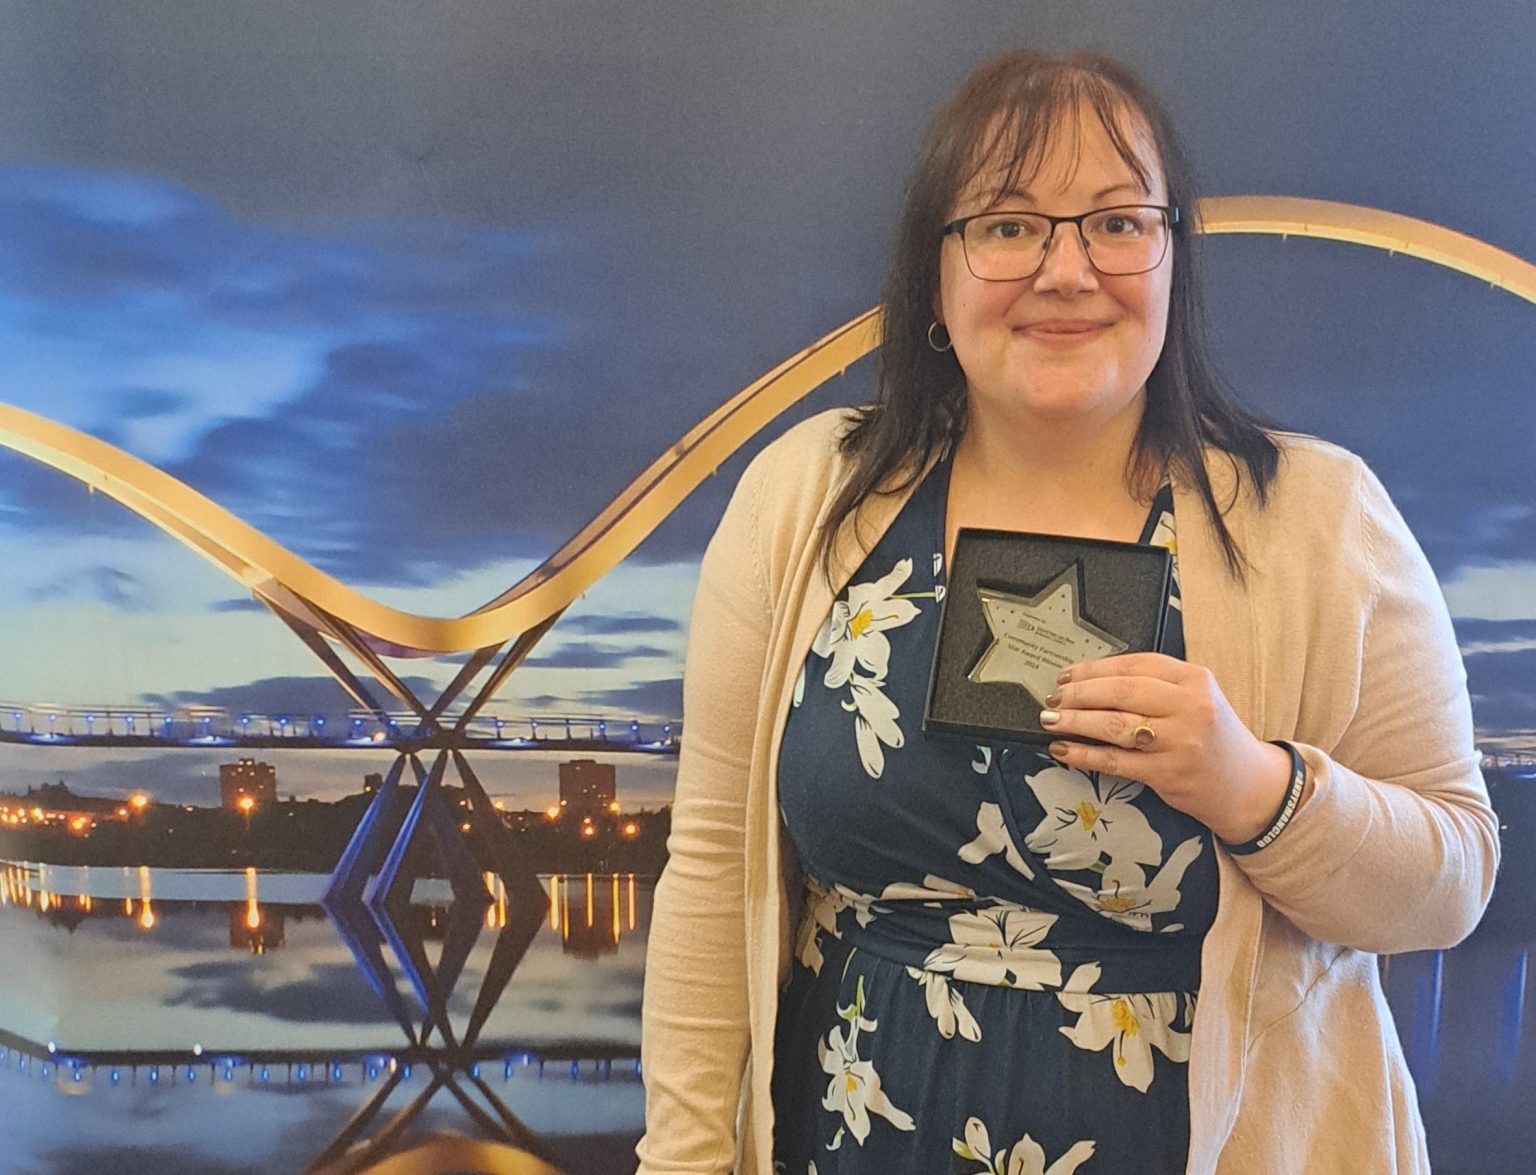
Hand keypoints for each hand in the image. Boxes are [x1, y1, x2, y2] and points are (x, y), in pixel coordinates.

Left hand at [1039, 652, 1294, 842]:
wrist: (1250, 785)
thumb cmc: (1213, 737)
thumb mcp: (1195, 698)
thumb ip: (1156, 685)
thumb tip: (1093, 681)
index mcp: (1195, 679)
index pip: (1135, 664)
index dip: (1094, 669)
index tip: (1067, 674)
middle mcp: (1190, 706)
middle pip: (1120, 692)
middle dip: (1078, 694)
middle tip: (1052, 698)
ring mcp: (1179, 741)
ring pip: (1114, 725)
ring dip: (1074, 721)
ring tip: (1050, 720)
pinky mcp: (1168, 773)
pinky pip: (1115, 761)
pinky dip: (1084, 754)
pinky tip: (1064, 749)